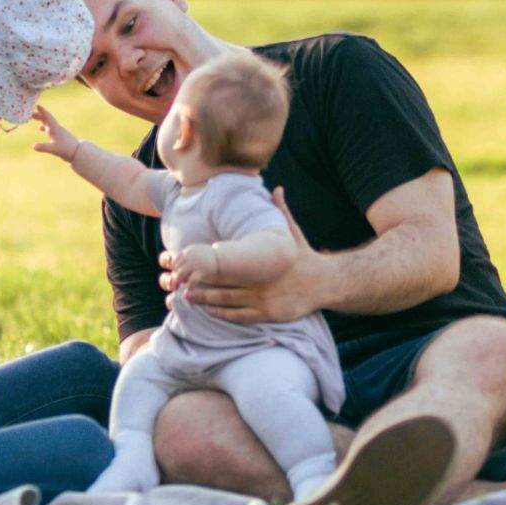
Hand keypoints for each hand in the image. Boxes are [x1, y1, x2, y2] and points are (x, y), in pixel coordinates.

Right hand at [32, 105, 79, 161]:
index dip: (43, 111)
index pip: (48, 117)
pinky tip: (40, 128)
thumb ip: (44, 147)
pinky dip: (44, 127)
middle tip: (29, 112)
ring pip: (48, 123)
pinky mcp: (59, 137)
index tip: (37, 105)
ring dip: (41, 119)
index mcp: (55, 129)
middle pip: (47, 119)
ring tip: (33, 117)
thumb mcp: (54, 149)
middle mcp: (56, 129)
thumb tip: (34, 146)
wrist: (77, 152)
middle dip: (39, 114)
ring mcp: (58, 132)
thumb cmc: (66, 150)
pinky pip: (50, 129)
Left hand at [161, 188, 328, 322]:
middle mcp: (259, 281)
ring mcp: (263, 299)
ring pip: (229, 301)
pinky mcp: (269, 314)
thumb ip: (282, 212)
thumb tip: (278, 188)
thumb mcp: (294, 234)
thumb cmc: (306, 257)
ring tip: (187, 297)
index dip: (207, 264)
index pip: (228, 263)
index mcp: (260, 262)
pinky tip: (211, 311)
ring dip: (206, 300)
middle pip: (223, 282)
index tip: (191, 262)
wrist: (326, 282)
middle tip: (179, 283)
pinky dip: (225, 314)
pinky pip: (242, 316)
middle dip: (200, 283)